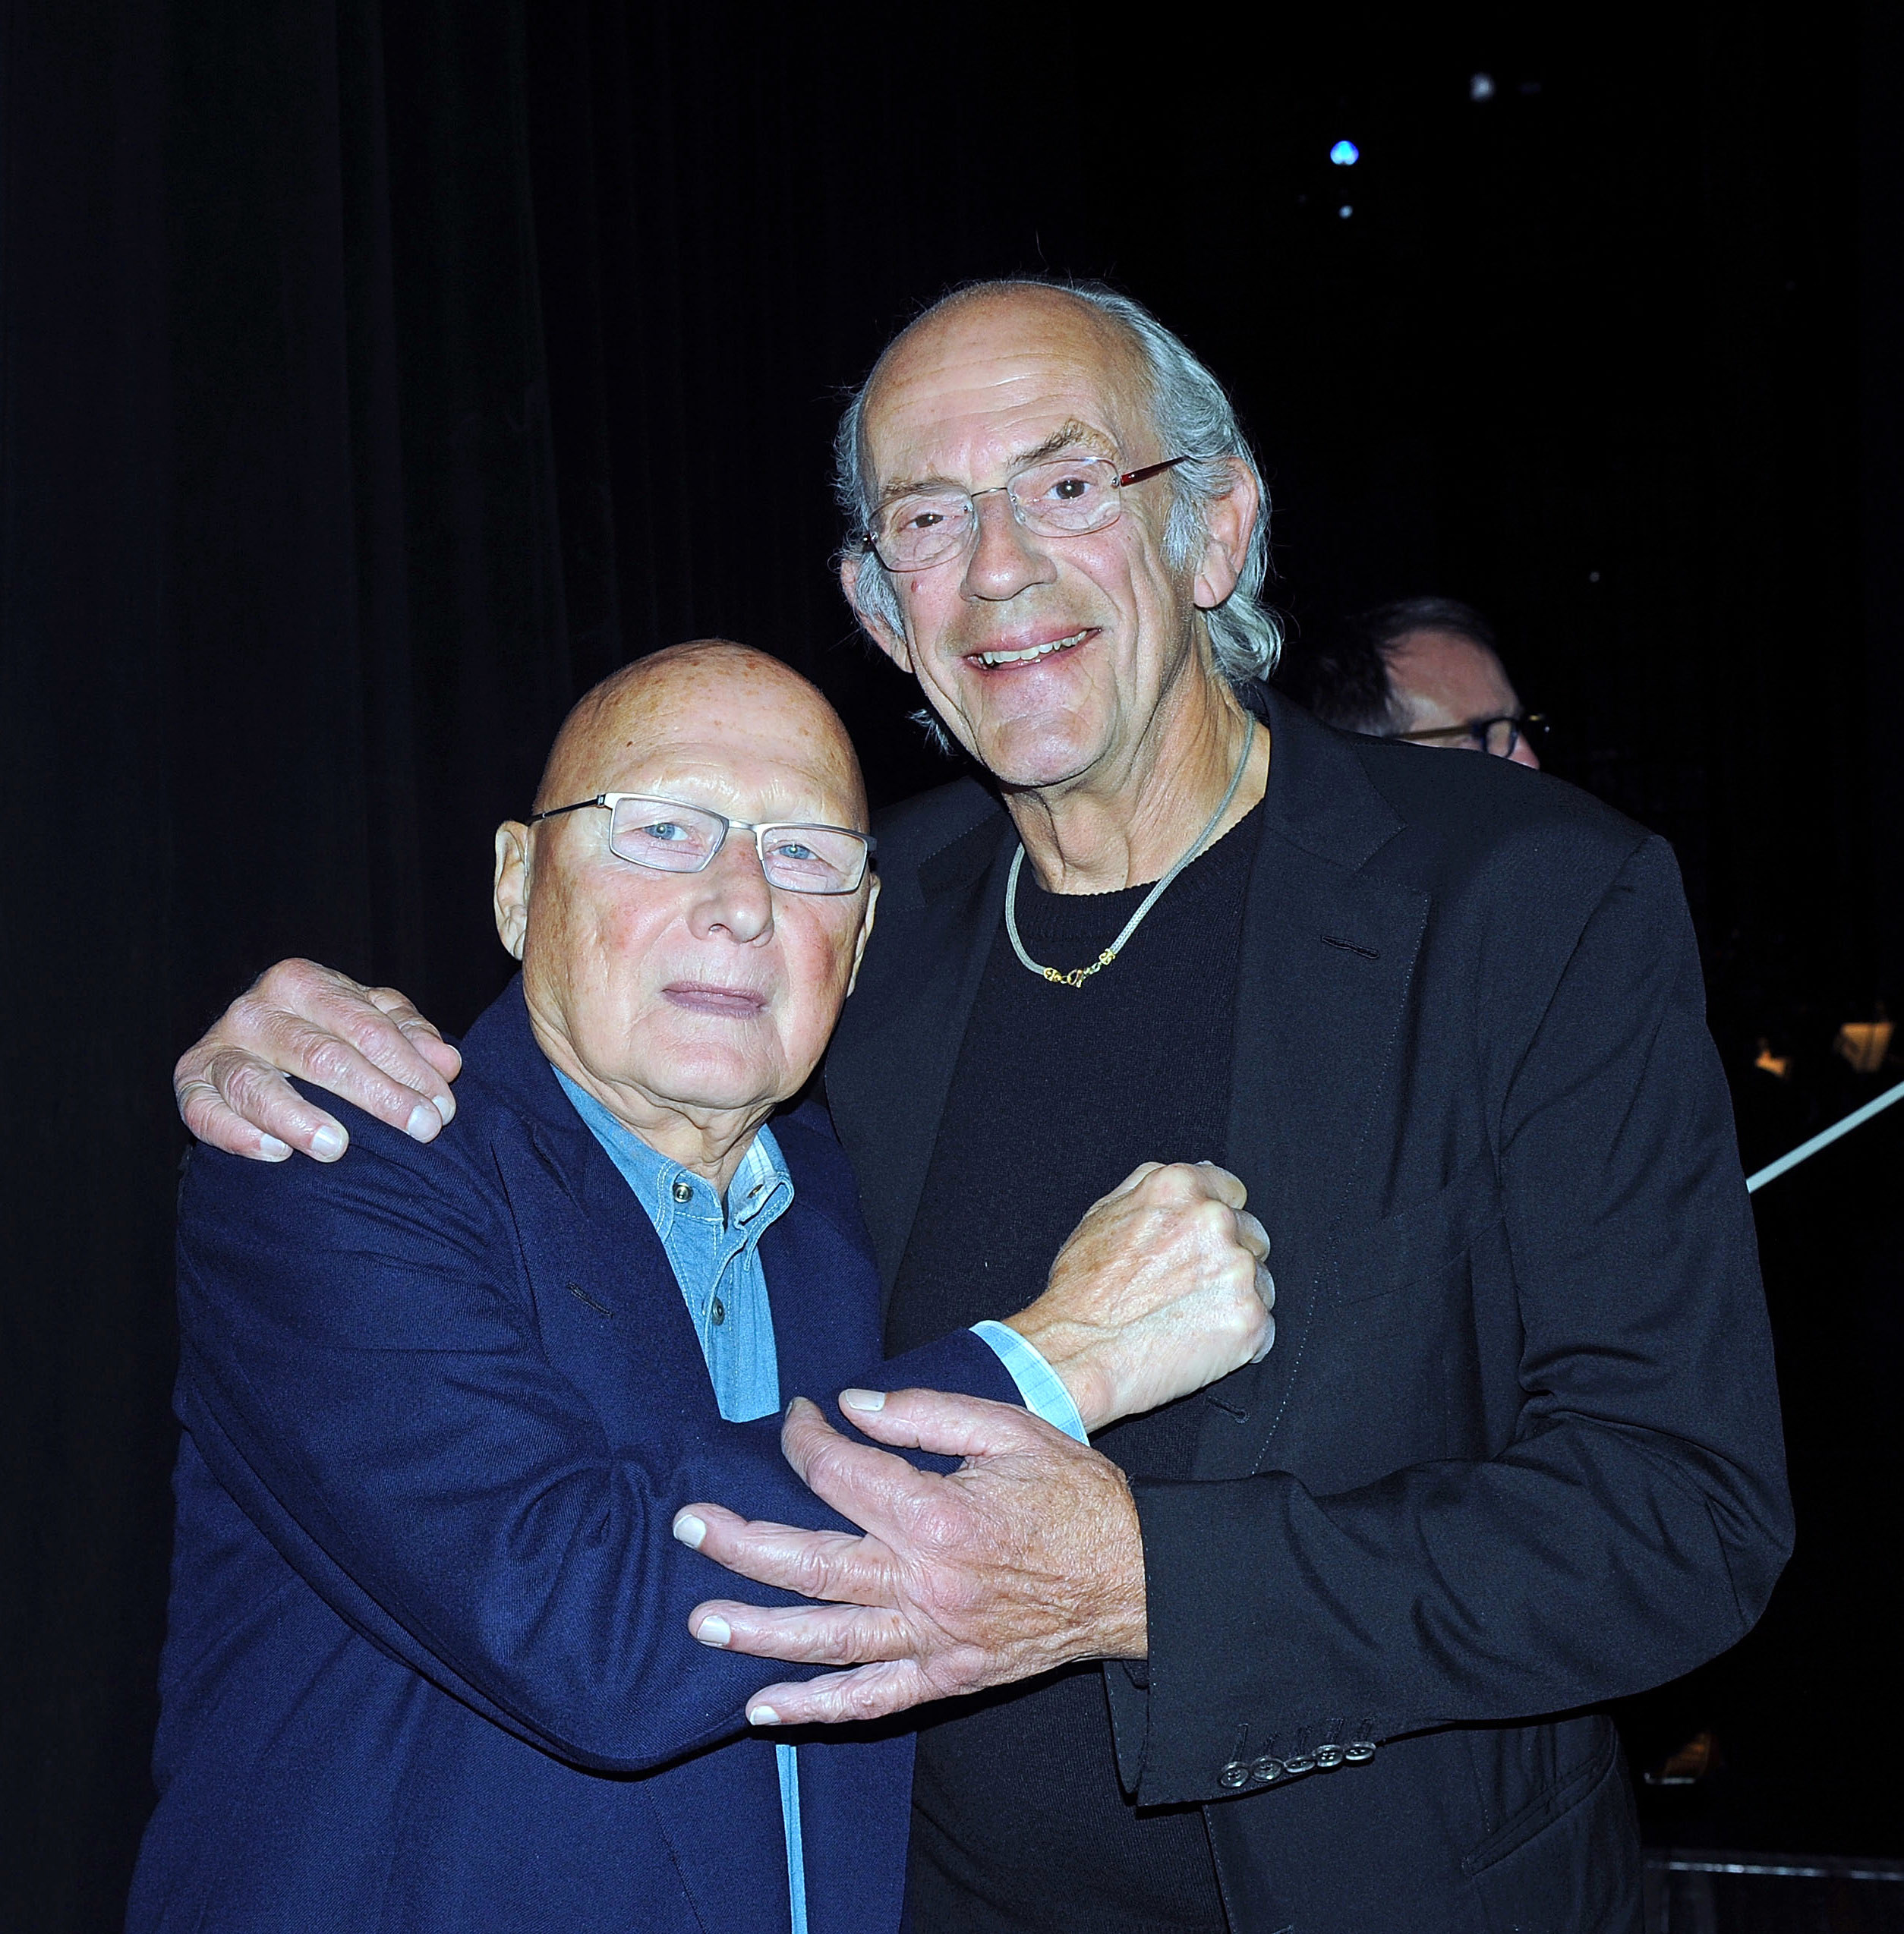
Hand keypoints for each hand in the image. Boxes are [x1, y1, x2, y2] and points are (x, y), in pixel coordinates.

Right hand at [174, 959, 461, 1161]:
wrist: (259, 1052)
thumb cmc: (330, 1035)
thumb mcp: (372, 1024)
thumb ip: (411, 1037)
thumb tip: (447, 1063)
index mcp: (303, 982)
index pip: (366, 1026)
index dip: (409, 1068)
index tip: (444, 1107)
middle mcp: (256, 1009)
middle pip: (322, 1056)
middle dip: (378, 1096)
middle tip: (421, 1131)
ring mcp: (219, 1048)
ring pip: (257, 1084)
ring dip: (298, 1117)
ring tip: (336, 1147)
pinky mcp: (191, 1085)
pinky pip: (206, 1112)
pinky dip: (238, 1134)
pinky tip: (275, 1153)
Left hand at [675, 1389, 1144, 1725]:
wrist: (1138, 1578)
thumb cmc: (1076, 1496)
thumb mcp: (1012, 1429)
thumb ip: (928, 1414)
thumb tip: (852, 1407)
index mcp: (939, 1514)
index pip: (842, 1474)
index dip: (806, 1440)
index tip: (798, 1417)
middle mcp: (927, 1583)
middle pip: (812, 1563)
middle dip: (741, 1543)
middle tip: (688, 1525)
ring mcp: (934, 1638)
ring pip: (827, 1640)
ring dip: (757, 1630)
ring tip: (701, 1620)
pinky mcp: (949, 1678)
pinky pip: (870, 1701)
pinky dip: (814, 1709)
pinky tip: (762, 1708)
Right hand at [1004, 1160, 1272, 1431]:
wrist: (1077, 1354)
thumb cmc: (1081, 1292)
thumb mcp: (1102, 1214)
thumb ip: (1152, 1186)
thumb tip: (1200, 1172)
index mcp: (1180, 1188)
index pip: (1232, 1191)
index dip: (1215, 1220)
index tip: (1200, 1245)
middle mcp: (1214, 1221)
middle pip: (1251, 1235)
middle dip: (1227, 1259)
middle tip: (1186, 1289)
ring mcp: (1237, 1270)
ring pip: (1261, 1282)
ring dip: (1235, 1299)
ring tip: (1188, 1319)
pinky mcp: (1249, 1319)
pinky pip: (1263, 1329)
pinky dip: (1240, 1339)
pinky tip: (1200, 1343)